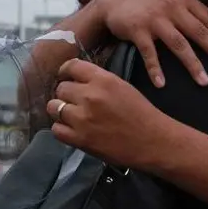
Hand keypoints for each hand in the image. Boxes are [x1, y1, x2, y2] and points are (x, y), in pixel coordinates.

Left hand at [48, 59, 170, 167]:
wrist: (153, 141)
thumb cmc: (142, 113)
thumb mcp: (122, 86)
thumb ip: (99, 81)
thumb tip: (78, 80)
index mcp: (103, 80)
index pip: (71, 66)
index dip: (65, 71)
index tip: (65, 77)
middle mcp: (89, 96)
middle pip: (61, 88)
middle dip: (66, 94)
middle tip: (75, 102)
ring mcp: (82, 118)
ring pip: (54, 108)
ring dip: (61, 111)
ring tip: (71, 116)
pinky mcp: (79, 139)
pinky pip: (56, 129)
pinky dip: (62, 129)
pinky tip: (72, 129)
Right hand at [95, 0, 207, 87]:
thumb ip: (196, 8)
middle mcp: (172, 7)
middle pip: (199, 33)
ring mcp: (154, 19)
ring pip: (179, 45)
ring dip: (193, 65)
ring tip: (204, 81)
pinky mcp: (137, 30)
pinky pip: (149, 53)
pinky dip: (155, 69)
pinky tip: (161, 84)